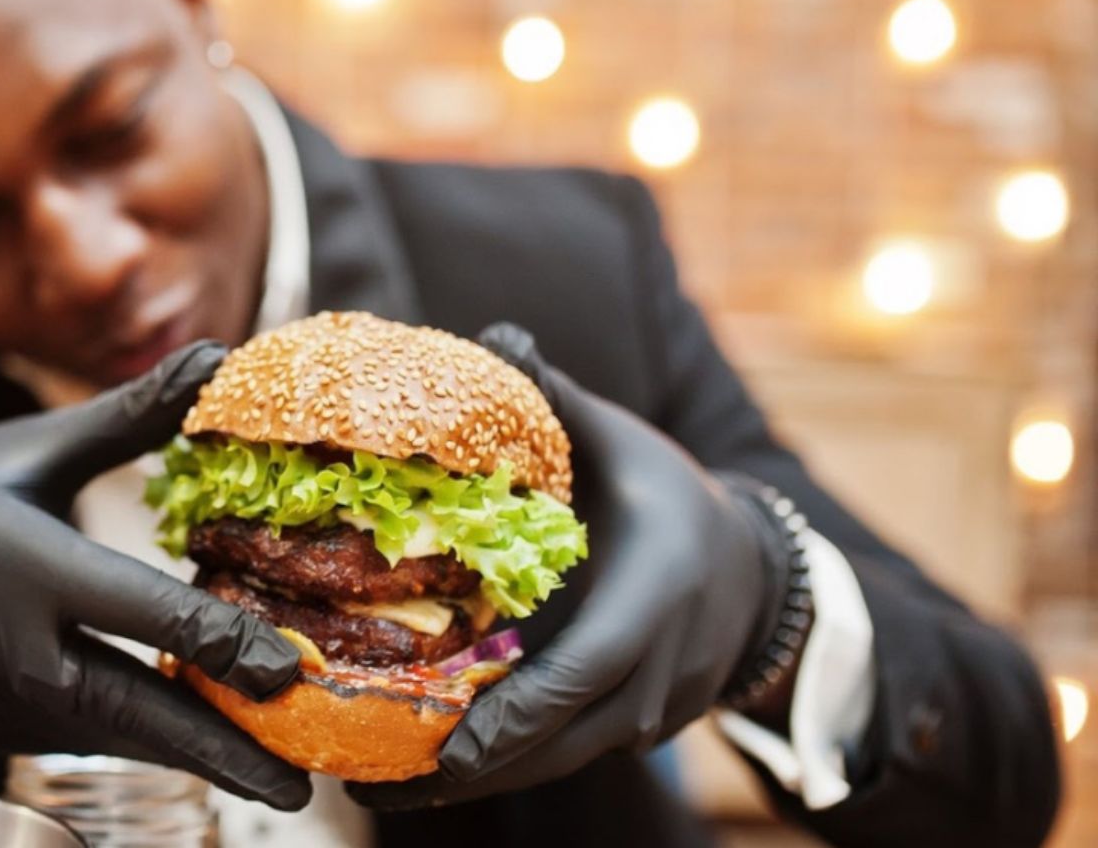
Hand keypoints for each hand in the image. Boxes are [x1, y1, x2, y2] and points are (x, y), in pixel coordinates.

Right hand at [0, 342, 311, 809]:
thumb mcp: (29, 449)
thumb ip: (128, 417)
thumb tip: (220, 356)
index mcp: (16, 558)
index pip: (133, 608)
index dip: (216, 643)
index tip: (288, 669)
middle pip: (125, 707)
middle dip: (216, 749)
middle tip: (295, 787)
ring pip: (103, 735)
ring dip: (184, 753)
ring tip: (268, 773)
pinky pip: (65, 741)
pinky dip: (127, 744)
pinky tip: (187, 744)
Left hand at [349, 323, 775, 809]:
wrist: (755, 571)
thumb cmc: (672, 498)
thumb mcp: (623, 445)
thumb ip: (559, 401)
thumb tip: (497, 337)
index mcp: (651, 603)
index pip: (579, 676)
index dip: (511, 717)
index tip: (443, 746)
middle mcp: (655, 675)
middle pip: (555, 744)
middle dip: (466, 772)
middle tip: (374, 787)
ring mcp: (651, 715)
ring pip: (556, 762)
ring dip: (474, 781)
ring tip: (382, 792)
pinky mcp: (635, 732)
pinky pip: (564, 756)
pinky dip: (503, 765)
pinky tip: (428, 769)